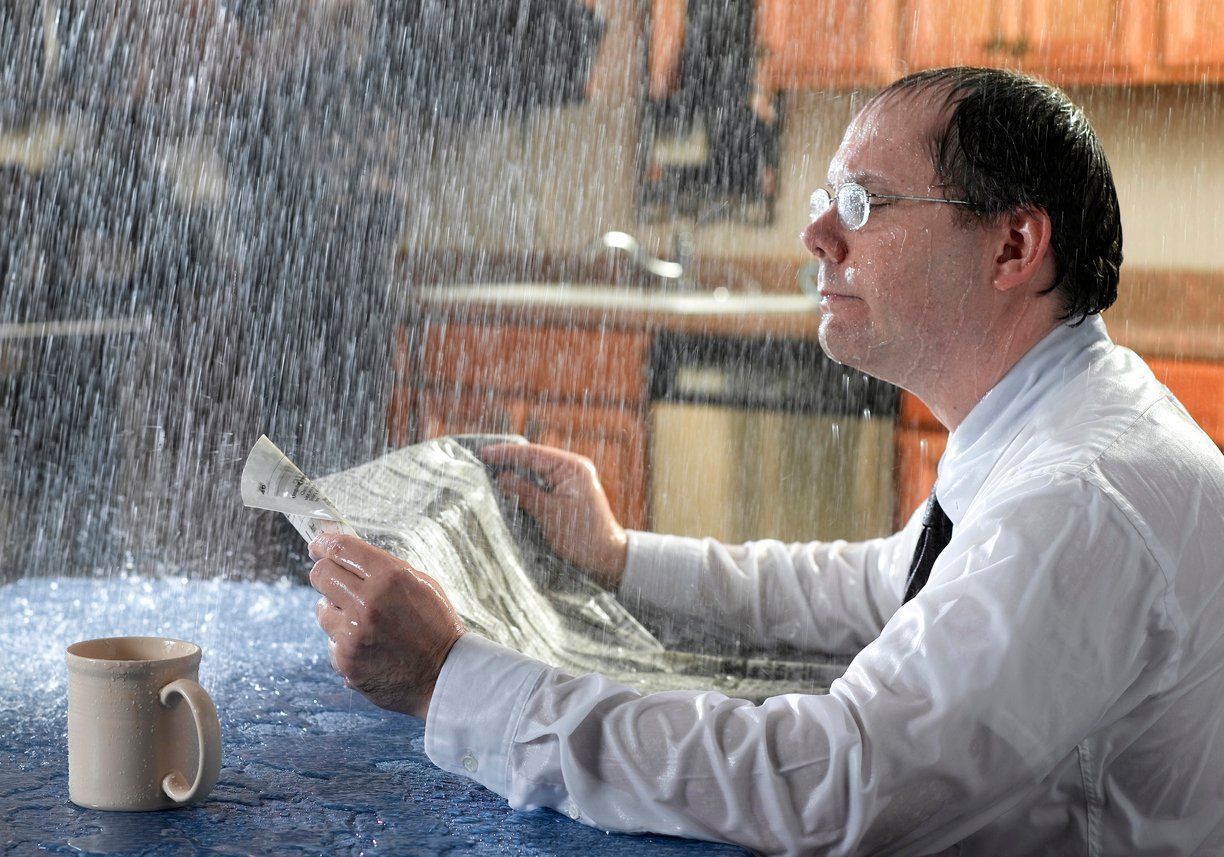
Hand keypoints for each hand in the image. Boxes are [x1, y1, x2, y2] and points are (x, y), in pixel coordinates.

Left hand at [309, 534, 463, 719]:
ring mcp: (353, 634)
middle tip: (336, 579)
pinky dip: (345, 640)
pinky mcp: (344, 660)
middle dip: (326, 573)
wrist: (443, 674)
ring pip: (322, 609)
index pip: (340, 549)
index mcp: (390, 578)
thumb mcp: (420, 583)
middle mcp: (368, 603)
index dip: (324, 543)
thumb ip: (383, 567)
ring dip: (337, 610)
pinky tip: (369, 645)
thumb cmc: (434, 625)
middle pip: (320, 574)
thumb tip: (346, 551)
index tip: (319, 545)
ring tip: (364, 620)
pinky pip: (331, 640)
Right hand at [479, 443, 627, 589]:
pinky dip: (525, 483)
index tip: (484, 454)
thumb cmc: (582, 536)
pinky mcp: (567, 491)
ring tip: (490, 470)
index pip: (534, 454)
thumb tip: (502, 477)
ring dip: (516, 471)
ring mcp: (571, 479)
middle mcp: (573, 468)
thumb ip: (525, 492)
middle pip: (535, 458)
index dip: (507, 453)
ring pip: (536, 470)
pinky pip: (541, 481)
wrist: (605, 556)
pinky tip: (508, 484)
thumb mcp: (550, 514)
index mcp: (573, 468)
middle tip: (482, 461)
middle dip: (509, 460)